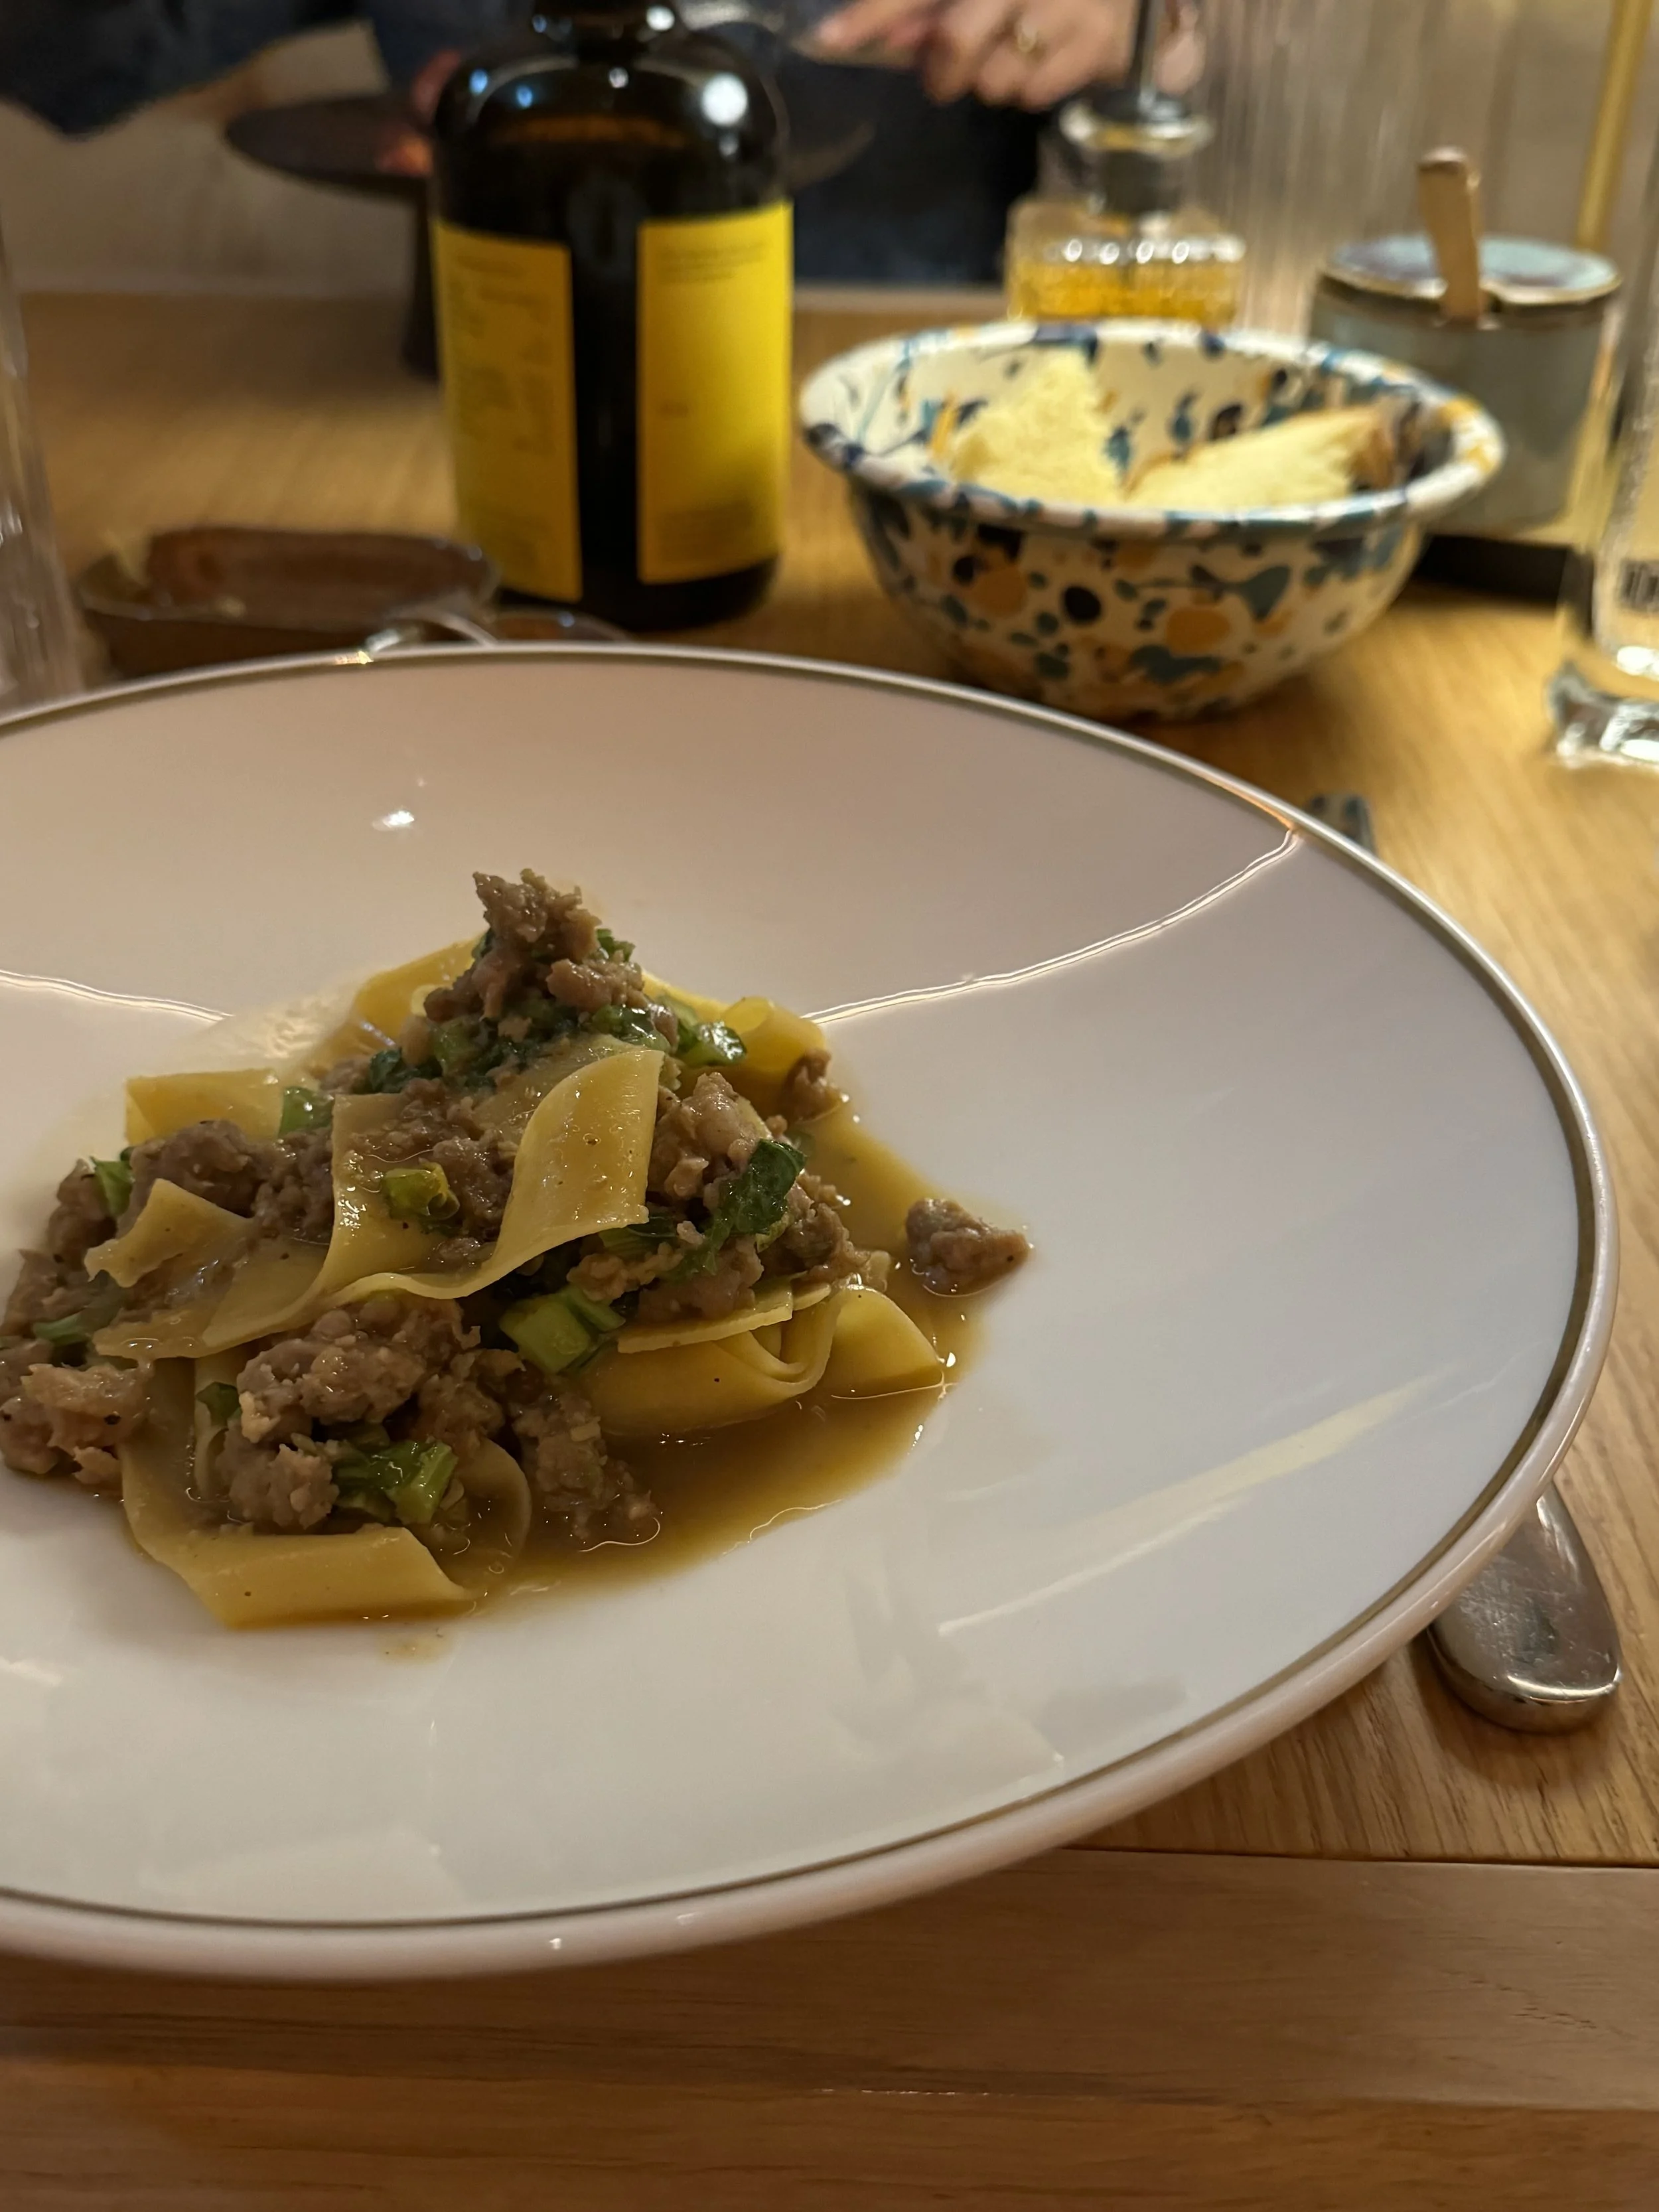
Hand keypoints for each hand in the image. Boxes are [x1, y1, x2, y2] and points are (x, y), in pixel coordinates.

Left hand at [812, 0, 1201, 112]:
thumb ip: (927, 1)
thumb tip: (872, 35)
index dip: (873, 14)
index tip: (829, 39)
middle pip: (957, 42)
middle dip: (942, 70)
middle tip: (944, 76)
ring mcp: (1071, 9)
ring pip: (997, 80)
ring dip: (992, 80)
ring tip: (1013, 50)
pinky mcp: (1100, 44)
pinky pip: (1037, 93)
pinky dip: (1030, 87)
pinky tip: (1044, 56)